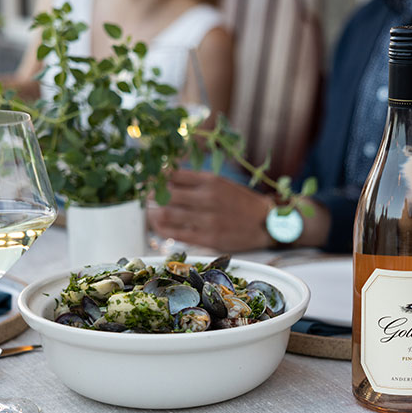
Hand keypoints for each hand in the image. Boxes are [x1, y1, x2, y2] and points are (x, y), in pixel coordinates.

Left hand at [148, 170, 273, 251]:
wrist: (265, 223)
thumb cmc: (240, 202)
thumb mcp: (221, 183)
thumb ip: (195, 182)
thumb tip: (165, 179)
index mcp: (211, 180)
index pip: (173, 174)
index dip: (155, 177)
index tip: (148, 180)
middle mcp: (208, 198)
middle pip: (166, 194)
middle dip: (151, 195)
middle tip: (146, 197)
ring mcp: (207, 219)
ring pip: (167, 214)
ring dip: (153, 213)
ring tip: (151, 212)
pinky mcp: (208, 238)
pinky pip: (176, 233)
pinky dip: (162, 229)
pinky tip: (159, 226)